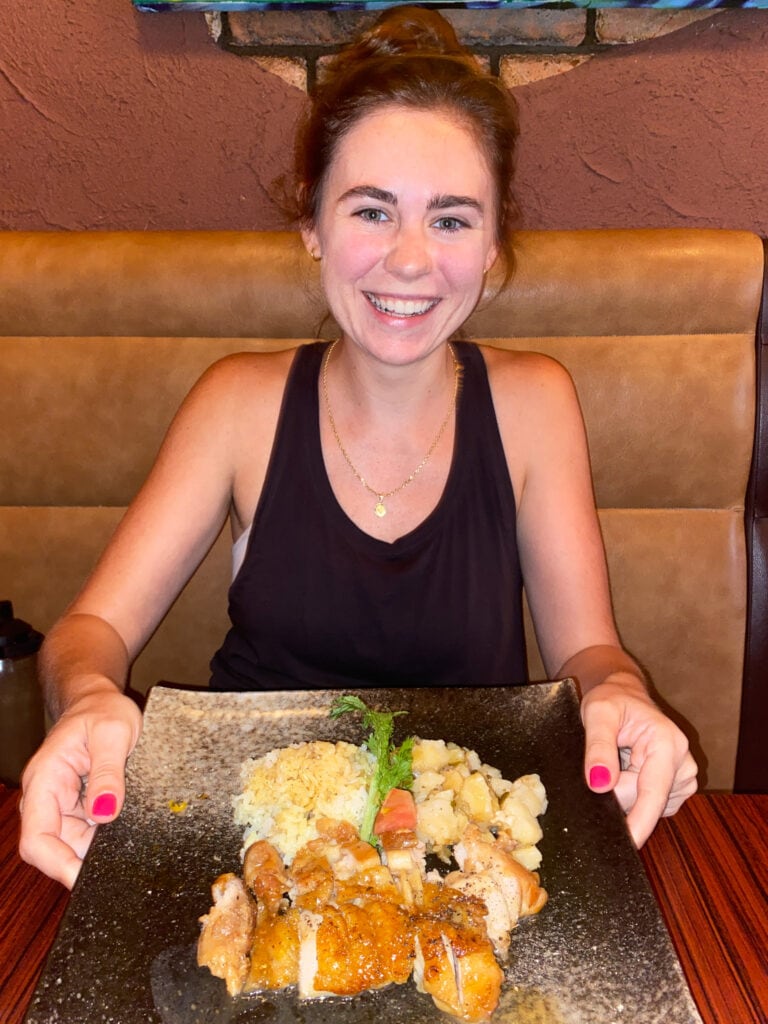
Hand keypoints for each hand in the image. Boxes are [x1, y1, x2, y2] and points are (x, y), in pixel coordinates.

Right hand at [18, 687, 142, 888]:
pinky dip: (103, 837)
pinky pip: (85, 833)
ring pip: (70, 844)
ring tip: (125, 838)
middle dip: (80, 861)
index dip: (57, 864)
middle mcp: (46, 797)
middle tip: (117, 862)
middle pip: (52, 849)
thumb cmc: (102, 709)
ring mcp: (61, 804)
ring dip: (95, 849)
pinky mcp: (77, 806)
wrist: (99, 699)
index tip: (84, 878)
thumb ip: (108, 772)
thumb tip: (104, 813)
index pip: (37, 838)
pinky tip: (123, 831)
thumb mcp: (113, 733)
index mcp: (44, 780)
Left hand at [580, 674, 697, 846]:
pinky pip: (648, 803)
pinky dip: (631, 793)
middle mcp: (683, 763)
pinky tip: (626, 769)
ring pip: (645, 805)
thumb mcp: (597, 713)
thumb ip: (598, 747)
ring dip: (624, 791)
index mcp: (668, 744)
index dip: (639, 822)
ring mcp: (682, 778)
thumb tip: (600, 784)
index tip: (628, 843)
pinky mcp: (675, 787)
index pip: (652, 794)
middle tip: (601, 762)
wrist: (624, 694)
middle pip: (643, 801)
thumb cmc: (612, 700)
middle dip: (617, 792)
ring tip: (618, 759)